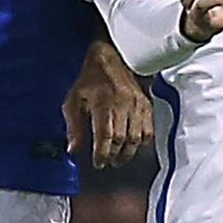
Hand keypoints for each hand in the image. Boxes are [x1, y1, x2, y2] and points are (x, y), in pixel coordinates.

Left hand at [62, 40, 152, 168]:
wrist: (110, 59)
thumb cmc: (90, 80)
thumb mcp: (73, 100)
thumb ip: (73, 127)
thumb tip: (73, 150)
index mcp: (103, 103)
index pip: (105, 136)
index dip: (102, 154)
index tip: (98, 163)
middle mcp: (122, 104)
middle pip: (121, 139)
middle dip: (114, 155)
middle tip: (107, 162)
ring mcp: (136, 105)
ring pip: (137, 137)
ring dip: (128, 152)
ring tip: (119, 159)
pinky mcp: (145, 104)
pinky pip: (149, 130)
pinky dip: (142, 142)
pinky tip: (134, 146)